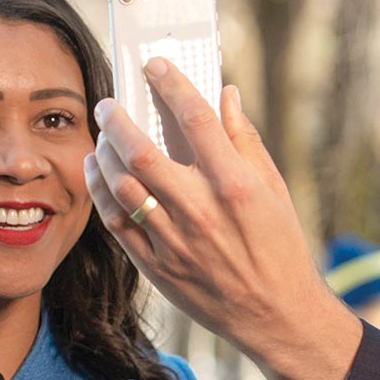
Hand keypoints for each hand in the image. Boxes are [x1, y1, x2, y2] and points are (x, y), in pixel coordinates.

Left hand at [84, 59, 360, 379]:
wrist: (277, 314)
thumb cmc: (280, 246)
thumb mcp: (273, 189)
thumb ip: (244, 139)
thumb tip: (226, 92)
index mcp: (235, 184)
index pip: (196, 119)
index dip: (171, 84)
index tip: (155, 64)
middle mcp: (201, 210)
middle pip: (141, 150)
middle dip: (117, 118)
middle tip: (108, 103)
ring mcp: (175, 241)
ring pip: (121, 186)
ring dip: (103, 154)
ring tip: (99, 138)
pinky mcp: (158, 267)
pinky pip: (116, 224)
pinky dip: (102, 193)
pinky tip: (99, 175)